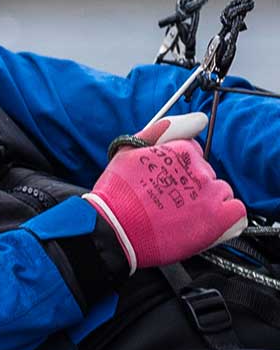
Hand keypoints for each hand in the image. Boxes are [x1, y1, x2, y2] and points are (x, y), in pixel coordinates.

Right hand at [83, 113, 246, 272]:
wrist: (114, 230)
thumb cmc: (117, 193)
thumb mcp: (130, 149)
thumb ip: (167, 129)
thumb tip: (199, 119)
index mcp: (182, 150)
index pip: (194, 154)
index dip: (177, 170)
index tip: (162, 182)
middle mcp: (199, 170)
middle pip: (207, 175)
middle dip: (191, 186)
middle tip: (166, 201)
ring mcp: (210, 195)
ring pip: (221, 193)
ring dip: (206, 203)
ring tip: (180, 215)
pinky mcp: (217, 220)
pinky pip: (236, 214)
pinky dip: (224, 220)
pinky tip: (201, 224)